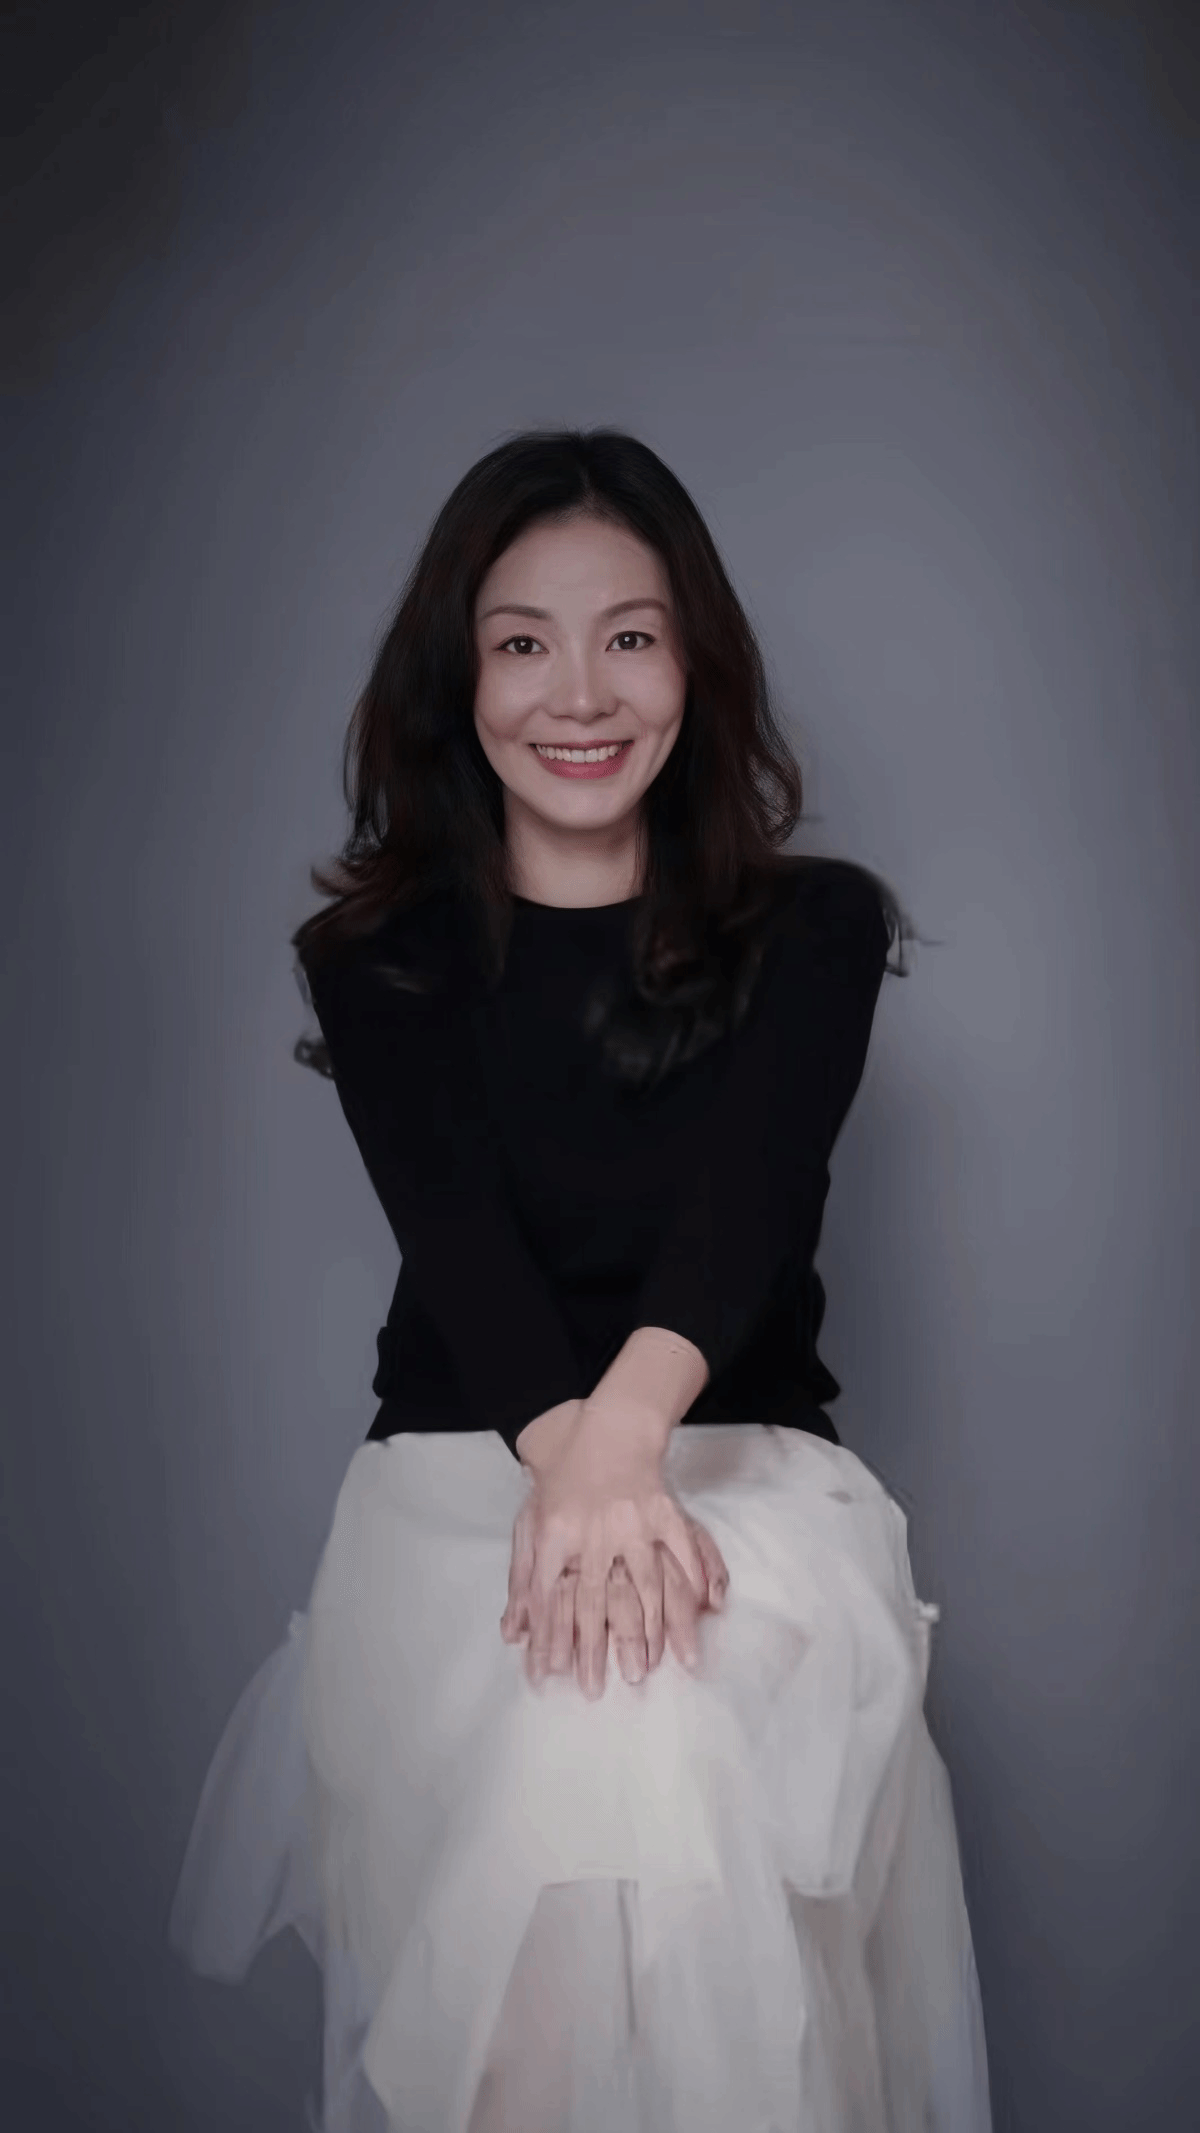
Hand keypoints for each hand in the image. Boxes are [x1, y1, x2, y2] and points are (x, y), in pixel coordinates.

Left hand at [500, 1395, 724, 1697]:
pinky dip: (694, 1577)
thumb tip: (513, 1633)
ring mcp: (634, 1520)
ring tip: (653, 1665)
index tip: (552, 1675)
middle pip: (595, 1599)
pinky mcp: (664, 1510)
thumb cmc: (564, 1479)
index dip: (548, 1637)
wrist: (607, 1426)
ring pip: (644, 1582)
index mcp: (555, 1531)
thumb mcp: (533, 1522)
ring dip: (650, 1628)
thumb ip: (523, 1578)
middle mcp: (594, 1530)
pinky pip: (682, 1549)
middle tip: (599, 1689)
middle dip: (595, 1649)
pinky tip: (703, 1608)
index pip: (549, 1595)